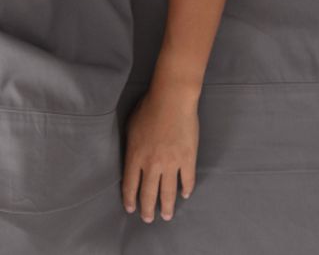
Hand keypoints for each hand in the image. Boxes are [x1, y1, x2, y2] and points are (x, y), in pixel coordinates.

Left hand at [121, 84, 198, 222]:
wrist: (172, 99)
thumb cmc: (148, 108)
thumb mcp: (130, 127)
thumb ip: (131, 146)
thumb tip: (132, 158)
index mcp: (135, 156)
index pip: (130, 185)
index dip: (130, 199)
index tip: (131, 209)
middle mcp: (152, 164)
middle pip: (148, 193)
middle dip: (147, 209)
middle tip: (148, 219)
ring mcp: (171, 163)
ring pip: (168, 192)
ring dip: (167, 206)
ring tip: (167, 215)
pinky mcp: (188, 159)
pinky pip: (187, 180)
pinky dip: (186, 189)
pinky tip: (185, 195)